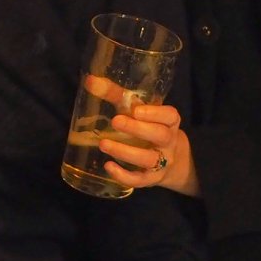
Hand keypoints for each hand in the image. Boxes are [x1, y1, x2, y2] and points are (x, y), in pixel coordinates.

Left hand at [86, 76, 198, 196]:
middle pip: (159, 135)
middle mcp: (168, 141)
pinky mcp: (151, 179)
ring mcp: (161, 162)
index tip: (136, 110)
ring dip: (125, 151)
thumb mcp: (137, 109)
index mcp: (169, 121)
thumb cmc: (147, 126)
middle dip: (137, 129)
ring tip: (103, 144)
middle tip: (115, 121)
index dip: (155, 113)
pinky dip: (124, 175)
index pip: (169, 116)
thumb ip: (115, 94)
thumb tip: (90, 80)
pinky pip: (140, 180)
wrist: (168, 159)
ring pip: (148, 158)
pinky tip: (108, 166)